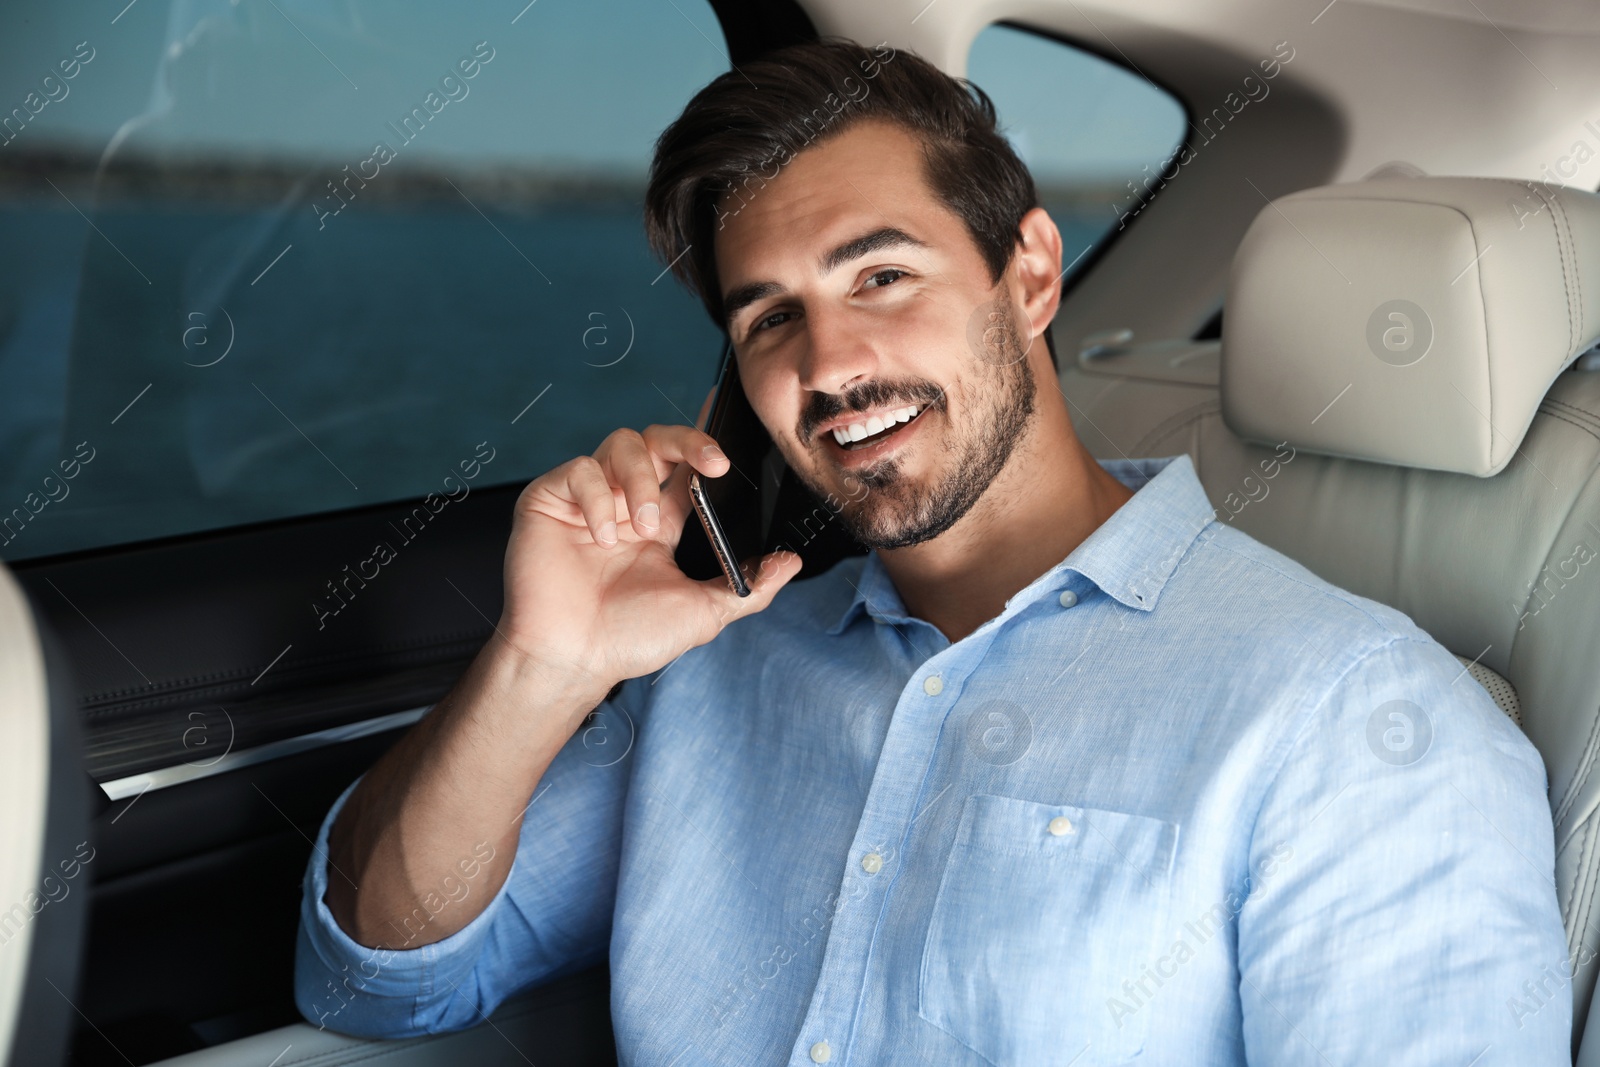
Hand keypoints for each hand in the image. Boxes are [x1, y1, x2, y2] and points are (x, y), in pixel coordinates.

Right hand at [496, 389, 801, 695]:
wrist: (571, 658)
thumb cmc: (629, 639)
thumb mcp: (704, 613)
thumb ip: (749, 587)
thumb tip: (790, 562)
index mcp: (663, 522)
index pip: (688, 466)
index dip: (706, 438)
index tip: (729, 414)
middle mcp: (627, 502)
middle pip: (659, 439)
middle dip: (689, 440)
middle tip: (713, 463)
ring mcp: (590, 498)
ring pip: (623, 443)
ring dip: (642, 480)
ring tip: (645, 527)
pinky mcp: (551, 499)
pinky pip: (579, 470)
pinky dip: (597, 499)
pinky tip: (602, 536)